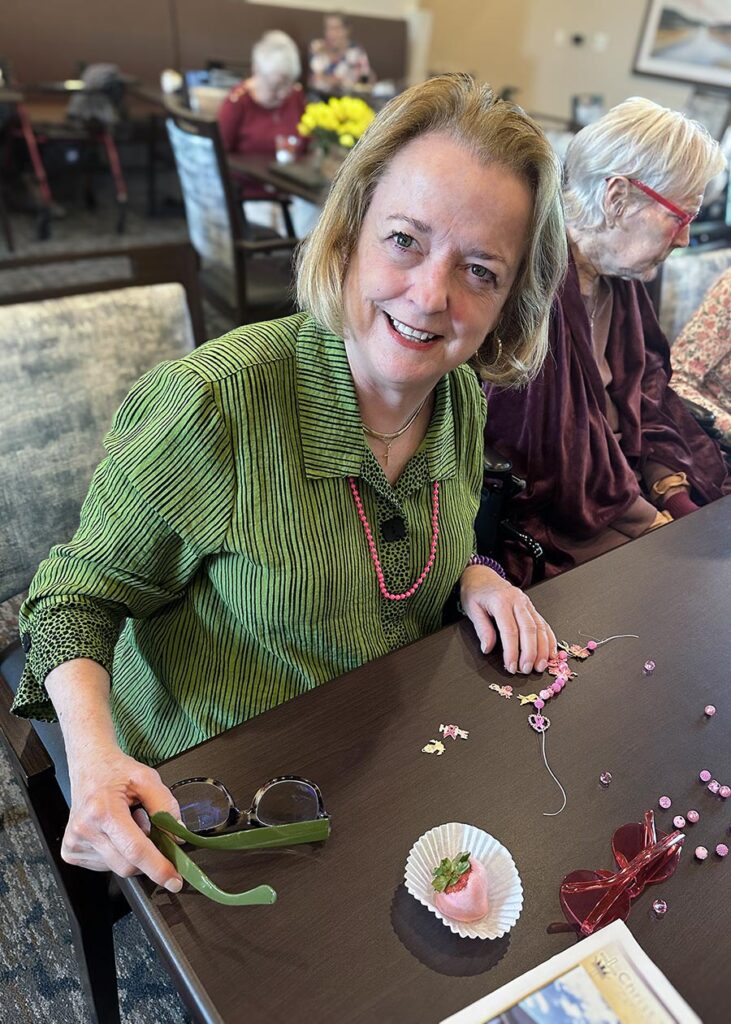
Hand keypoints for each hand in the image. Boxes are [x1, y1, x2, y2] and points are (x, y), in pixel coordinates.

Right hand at [62, 744, 183, 890]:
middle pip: (127, 865)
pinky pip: (105, 866)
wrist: (89, 765)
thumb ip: (166, 806)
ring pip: (117, 867)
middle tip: (150, 829)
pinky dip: (118, 853)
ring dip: (131, 852)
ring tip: (127, 823)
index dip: (158, 867)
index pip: (135, 850)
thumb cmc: (115, 771)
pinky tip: (114, 832)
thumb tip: (177, 837)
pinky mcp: (70, 851)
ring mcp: (75, 842)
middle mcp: (85, 829)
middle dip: (148, 857)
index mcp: (103, 810)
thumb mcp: (148, 779)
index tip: (174, 880)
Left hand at [459, 565, 555, 674]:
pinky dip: (549, 639)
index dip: (512, 651)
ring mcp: (527, 603)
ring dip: (543, 649)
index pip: (510, 631)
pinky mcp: (531, 607)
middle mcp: (517, 601)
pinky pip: (544, 623)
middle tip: (527, 670)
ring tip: (541, 666)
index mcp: (501, 601)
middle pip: (529, 629)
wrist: (481, 575)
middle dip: (530, 653)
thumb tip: (488, 649)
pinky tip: (551, 652)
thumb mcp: (472, 609)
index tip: (511, 667)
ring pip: (540, 627)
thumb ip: (482, 629)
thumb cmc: (475, 592)